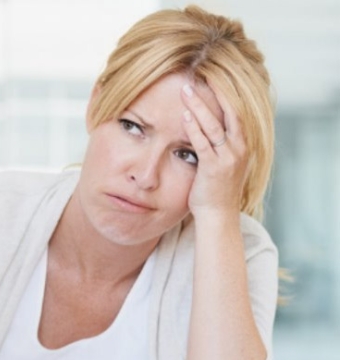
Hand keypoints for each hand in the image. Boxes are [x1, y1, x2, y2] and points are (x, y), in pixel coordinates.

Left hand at [181, 81, 247, 219]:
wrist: (218, 215)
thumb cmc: (218, 189)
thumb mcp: (226, 163)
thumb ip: (222, 144)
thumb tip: (210, 127)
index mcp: (243, 144)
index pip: (237, 110)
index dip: (226, 92)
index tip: (212, 76)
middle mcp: (239, 148)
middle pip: (228, 112)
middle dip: (214, 92)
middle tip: (198, 74)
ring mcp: (228, 158)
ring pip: (213, 125)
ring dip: (198, 106)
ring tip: (185, 91)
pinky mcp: (213, 167)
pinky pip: (202, 143)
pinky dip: (194, 128)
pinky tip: (185, 116)